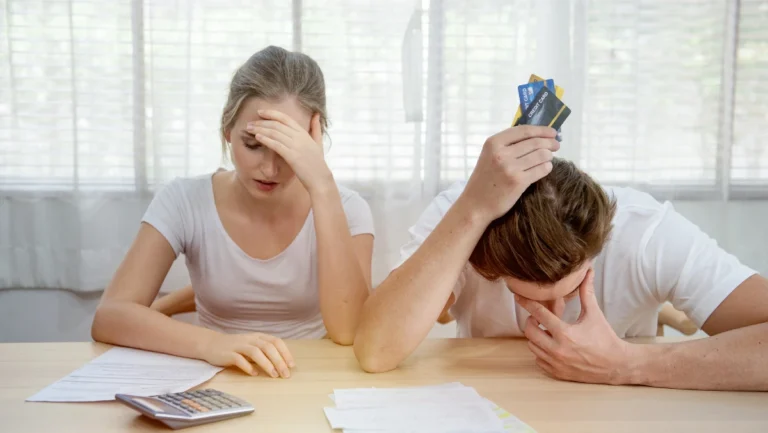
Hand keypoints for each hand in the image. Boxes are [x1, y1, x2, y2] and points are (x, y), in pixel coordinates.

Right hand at [199, 332, 295, 377]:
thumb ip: (265, 352)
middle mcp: (250, 339)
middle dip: (279, 361)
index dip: (285, 352)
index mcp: (258, 336)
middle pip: (268, 347)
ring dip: (266, 364)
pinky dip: (248, 367)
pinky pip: (239, 359)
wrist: (211, 344)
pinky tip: (254, 374)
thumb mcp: (252, 346)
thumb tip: (282, 363)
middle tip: (285, 374)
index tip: (291, 365)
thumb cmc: (235, 347)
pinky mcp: (227, 353)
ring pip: (255, 352)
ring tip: (274, 375)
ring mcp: (238, 345)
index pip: (275, 341)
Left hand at [246, 109, 332, 193]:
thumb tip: (316, 114)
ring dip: (260, 129)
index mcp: (304, 132)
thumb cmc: (318, 162)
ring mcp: (296, 146)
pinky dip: (265, 139)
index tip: (260, 112)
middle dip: (261, 122)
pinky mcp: (292, 156)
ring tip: (249, 129)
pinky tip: (257, 137)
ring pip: (274, 133)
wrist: (320, 178)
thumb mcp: (318, 142)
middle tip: (250, 123)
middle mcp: (299, 137)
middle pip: (277, 124)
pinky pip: (276, 145)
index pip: (285, 118)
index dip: (271, 113)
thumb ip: (316, 128)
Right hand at [458, 125, 558, 222]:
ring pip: (541, 155)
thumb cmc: (484, 180)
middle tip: (556, 145)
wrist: (475, 205)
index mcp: (493, 143)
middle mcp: (502, 153)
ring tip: (548, 158)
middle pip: (535, 142)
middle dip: (549, 142)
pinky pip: (541, 170)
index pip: (524, 131)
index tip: (552, 132)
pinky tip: (545, 168)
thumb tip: (534, 136)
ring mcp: (510, 168)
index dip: (541, 130)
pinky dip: (547, 167)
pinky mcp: (518, 182)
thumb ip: (507, 145)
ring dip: (549, 156)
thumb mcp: (489, 156)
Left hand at [515, 269, 637, 384]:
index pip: (539, 314)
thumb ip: (586, 293)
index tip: (519, 296)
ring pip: (532, 346)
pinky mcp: (557, 373)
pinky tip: (550, 345)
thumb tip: (587, 272)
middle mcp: (557, 349)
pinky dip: (541, 352)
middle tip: (539, 319)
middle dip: (531, 322)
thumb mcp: (594, 314)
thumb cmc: (605, 338)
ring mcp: (556, 363)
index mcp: (565, 333)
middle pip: (530, 332)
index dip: (528, 303)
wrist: (616, 365)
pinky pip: (538, 360)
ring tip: (546, 331)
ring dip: (535, 337)